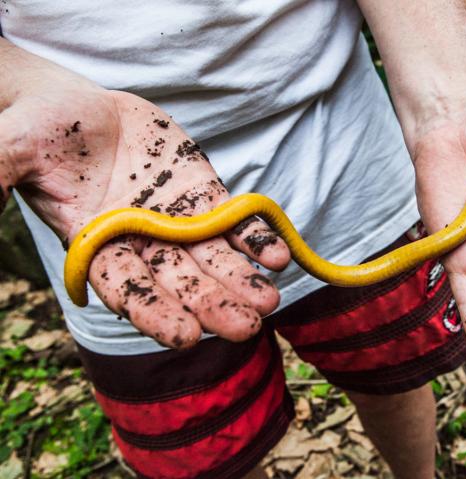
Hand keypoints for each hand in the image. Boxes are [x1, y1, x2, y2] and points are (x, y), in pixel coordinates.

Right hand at [0, 65, 289, 348]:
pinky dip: (255, 238)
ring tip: (270, 298)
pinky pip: (233, 220)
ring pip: (213, 258)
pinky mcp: (202, 195)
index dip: (155, 311)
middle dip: (211, 304)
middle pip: (181, 282)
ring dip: (242, 279)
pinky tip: (278, 255)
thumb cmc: (39, 130)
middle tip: (246, 328)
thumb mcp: (9, 150)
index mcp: (96, 247)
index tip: (184, 336)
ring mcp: (176, 220)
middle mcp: (142, 243)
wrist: (79, 106)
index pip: (127, 289)